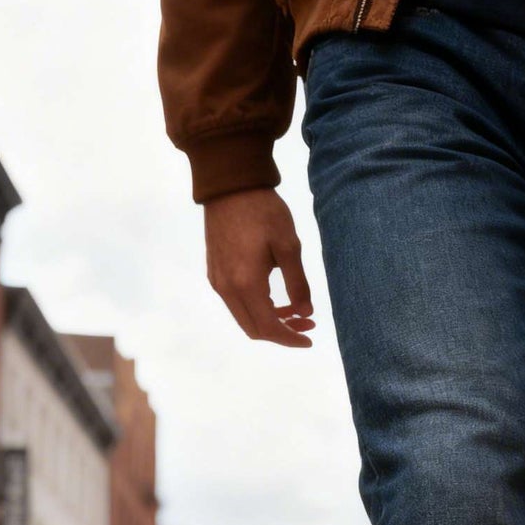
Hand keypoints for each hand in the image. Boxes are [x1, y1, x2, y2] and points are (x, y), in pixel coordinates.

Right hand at [204, 189, 315, 346]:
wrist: (229, 185)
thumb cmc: (263, 211)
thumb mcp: (289, 246)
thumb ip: (298, 284)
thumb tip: (306, 313)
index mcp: (246, 284)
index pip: (269, 328)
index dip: (290, 339)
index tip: (310, 339)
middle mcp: (227, 288)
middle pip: (255, 329)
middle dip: (282, 333)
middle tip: (307, 324)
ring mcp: (218, 281)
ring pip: (245, 318)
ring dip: (270, 321)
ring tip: (296, 311)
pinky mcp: (215, 272)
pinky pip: (236, 303)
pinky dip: (257, 309)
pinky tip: (275, 299)